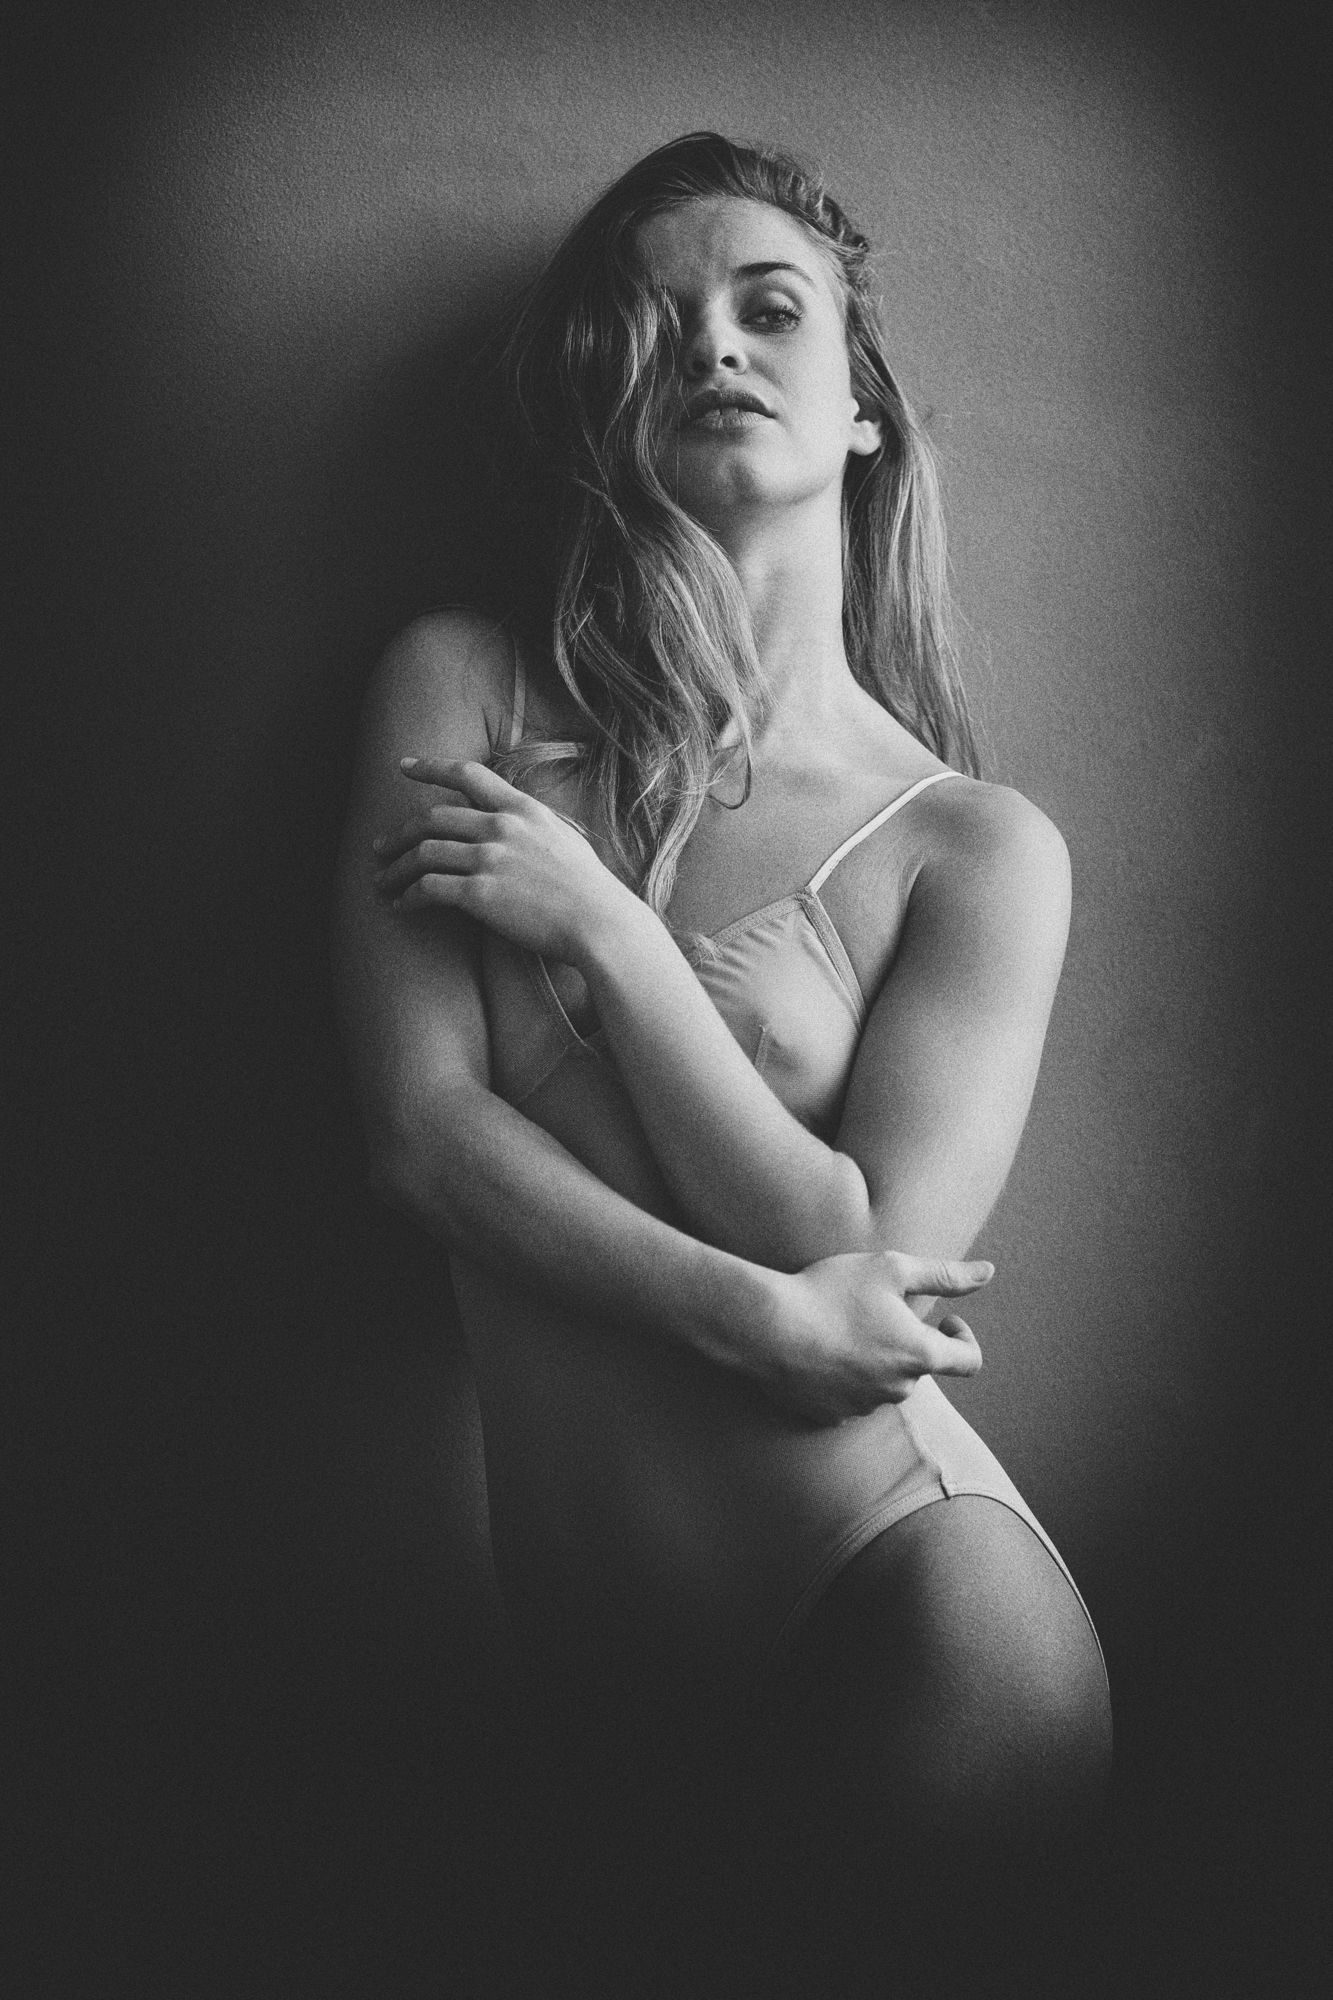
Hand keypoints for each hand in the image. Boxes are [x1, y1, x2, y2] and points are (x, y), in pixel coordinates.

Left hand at [373, 757, 637, 965]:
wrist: (601, 924)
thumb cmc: (590, 890)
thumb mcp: (564, 839)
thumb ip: (532, 825)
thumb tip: (512, 821)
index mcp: (522, 810)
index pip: (467, 774)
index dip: (430, 767)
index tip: (404, 765)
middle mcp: (502, 828)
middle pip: (432, 818)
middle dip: (399, 833)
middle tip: (380, 847)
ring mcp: (490, 859)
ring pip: (422, 853)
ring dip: (395, 868)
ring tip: (382, 882)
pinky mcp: (480, 895)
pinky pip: (429, 888)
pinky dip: (408, 896)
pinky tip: (401, 905)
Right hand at [750, 1250, 989, 1424]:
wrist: (766, 1327)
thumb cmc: (831, 1291)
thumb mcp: (892, 1268)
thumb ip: (945, 1274)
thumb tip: (988, 1273)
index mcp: (919, 1355)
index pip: (970, 1361)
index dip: (964, 1338)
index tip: (945, 1319)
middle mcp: (898, 1389)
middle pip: (920, 1368)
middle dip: (908, 1341)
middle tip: (876, 1309)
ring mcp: (863, 1407)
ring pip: (885, 1383)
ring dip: (876, 1359)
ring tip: (843, 1326)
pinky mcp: (830, 1416)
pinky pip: (851, 1397)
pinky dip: (845, 1376)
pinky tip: (822, 1350)